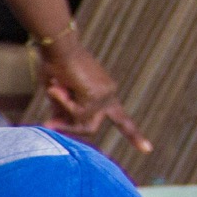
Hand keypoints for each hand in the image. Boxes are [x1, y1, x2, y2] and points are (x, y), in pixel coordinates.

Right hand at [39, 34, 153, 154]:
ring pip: (82, 123)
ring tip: (55, 89)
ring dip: (63, 111)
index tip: (148, 150)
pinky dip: (62, 103)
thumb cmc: (55, 65)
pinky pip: (76, 114)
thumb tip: (52, 128)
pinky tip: (59, 86)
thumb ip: (61, 111)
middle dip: (70, 128)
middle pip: (90, 127)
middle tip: (48, 124)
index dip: (133, 135)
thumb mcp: (58, 95)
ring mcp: (105, 95)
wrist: (58, 46)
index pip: (121, 120)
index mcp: (105, 91)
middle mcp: (110, 93)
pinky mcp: (97, 95)